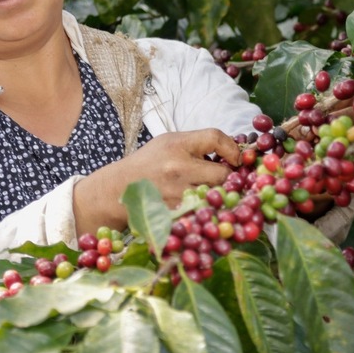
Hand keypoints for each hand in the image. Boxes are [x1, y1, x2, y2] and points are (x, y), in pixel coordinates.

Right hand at [71, 129, 240, 233]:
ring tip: (212, 193)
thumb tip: (233, 151)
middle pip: (223, 174)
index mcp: (177, 145)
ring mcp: (176, 194)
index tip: (235, 157)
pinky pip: (203, 213)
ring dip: (219, 196)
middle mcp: (177, 168)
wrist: (118, 188)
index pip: (215, 137)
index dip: (232, 148)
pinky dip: (207, 211)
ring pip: (216, 197)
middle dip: (227, 177)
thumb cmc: (148, 163)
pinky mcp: (174, 214)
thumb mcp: (169, 142)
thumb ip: (197, 144)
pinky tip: (203, 207)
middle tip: (223, 179)